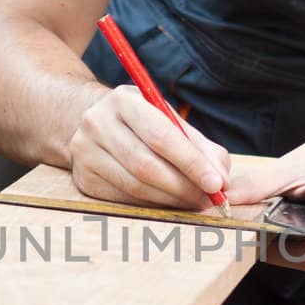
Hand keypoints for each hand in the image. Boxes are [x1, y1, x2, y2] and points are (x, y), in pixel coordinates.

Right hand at [68, 84, 230, 209]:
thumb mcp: (170, 120)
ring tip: (193, 202)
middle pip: (147, 165)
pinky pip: (123, 199)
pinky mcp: (83, 178)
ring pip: (136, 186)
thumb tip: (221, 181)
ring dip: (171, 199)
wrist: (96, 123)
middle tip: (208, 199)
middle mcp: (97, 123)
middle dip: (184, 187)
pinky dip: (152, 204)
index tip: (217, 184)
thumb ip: (201, 147)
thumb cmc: (144, 123)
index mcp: (123, 100)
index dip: (192, 163)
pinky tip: (168, 202)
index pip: (161, 136)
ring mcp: (85, 152)